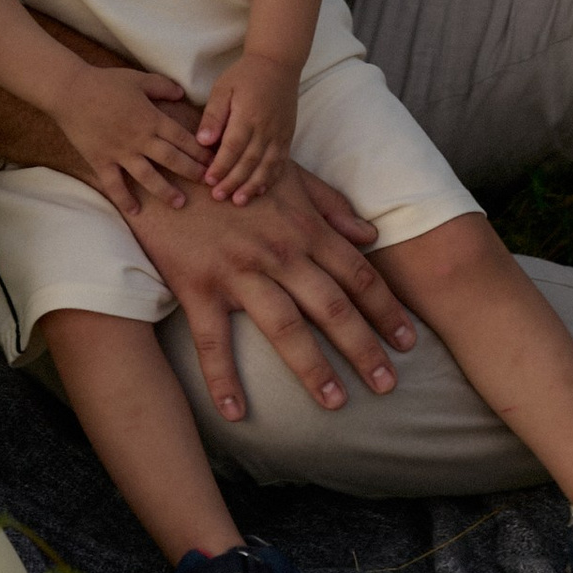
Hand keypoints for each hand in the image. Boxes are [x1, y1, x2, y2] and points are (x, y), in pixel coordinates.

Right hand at [75, 64, 209, 218]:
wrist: (70, 91)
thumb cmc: (105, 82)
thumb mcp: (138, 79)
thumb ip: (162, 86)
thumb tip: (182, 93)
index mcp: (151, 119)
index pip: (182, 138)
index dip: (200, 151)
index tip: (214, 161)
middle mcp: (140, 139)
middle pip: (171, 159)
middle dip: (192, 172)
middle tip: (208, 184)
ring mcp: (120, 152)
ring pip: (148, 176)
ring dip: (165, 191)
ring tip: (179, 203)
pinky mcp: (101, 161)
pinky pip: (115, 184)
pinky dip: (124, 198)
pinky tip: (135, 211)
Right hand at [119, 157, 415, 422]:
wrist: (165, 158)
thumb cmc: (230, 166)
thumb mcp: (286, 175)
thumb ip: (330, 206)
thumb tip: (371, 234)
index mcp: (303, 227)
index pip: (357, 274)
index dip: (386, 310)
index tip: (408, 341)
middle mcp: (278, 252)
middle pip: (332, 307)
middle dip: (364, 348)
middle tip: (388, 384)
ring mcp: (238, 270)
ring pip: (285, 327)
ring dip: (313, 368)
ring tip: (335, 403)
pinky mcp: (197, 286)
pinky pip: (212, 341)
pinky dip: (223, 379)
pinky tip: (236, 414)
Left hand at [196, 55, 296, 204]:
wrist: (278, 63)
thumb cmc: (245, 74)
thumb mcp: (223, 87)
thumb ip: (213, 115)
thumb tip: (203, 141)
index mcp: (248, 115)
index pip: (233, 147)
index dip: (221, 166)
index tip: (208, 180)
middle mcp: (266, 128)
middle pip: (249, 161)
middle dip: (233, 181)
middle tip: (219, 196)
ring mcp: (280, 134)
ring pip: (267, 166)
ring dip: (253, 185)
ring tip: (239, 200)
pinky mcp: (287, 136)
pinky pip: (281, 162)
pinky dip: (271, 177)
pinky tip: (261, 189)